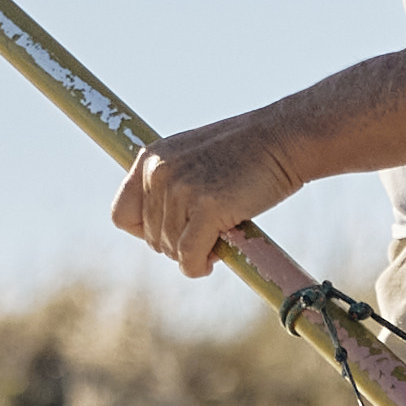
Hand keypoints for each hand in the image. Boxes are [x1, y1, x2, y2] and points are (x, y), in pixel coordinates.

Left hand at [110, 114, 317, 278]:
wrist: (283, 139)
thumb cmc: (246, 153)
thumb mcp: (193, 159)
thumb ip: (171, 185)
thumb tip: (160, 231)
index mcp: (150, 159)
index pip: (122, 213)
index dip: (144, 231)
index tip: (171, 232)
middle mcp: (158, 172)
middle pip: (150, 237)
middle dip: (177, 244)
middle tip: (208, 235)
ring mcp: (181, 189)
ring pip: (171, 249)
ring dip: (195, 253)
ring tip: (221, 235)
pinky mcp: (206, 208)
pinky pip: (189, 257)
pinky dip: (198, 266)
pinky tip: (215, 259)